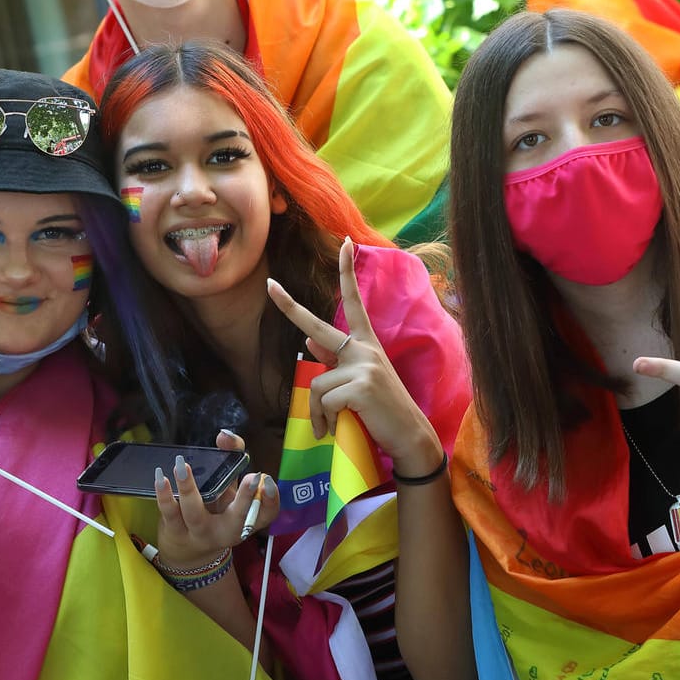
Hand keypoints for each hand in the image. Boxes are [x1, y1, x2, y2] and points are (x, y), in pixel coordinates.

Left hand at [154, 456, 276, 568]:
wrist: (189, 551)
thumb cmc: (215, 512)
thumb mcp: (229, 490)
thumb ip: (232, 459)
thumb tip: (225, 436)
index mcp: (245, 520)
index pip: (266, 513)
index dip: (271, 500)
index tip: (268, 481)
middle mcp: (226, 530)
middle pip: (237, 517)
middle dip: (244, 498)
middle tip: (250, 477)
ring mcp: (200, 533)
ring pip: (195, 514)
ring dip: (189, 488)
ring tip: (182, 465)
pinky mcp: (176, 531)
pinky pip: (170, 514)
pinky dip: (165, 496)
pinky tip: (161, 477)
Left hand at [266, 237, 443, 477]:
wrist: (409, 436)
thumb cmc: (382, 410)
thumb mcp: (359, 381)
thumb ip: (333, 361)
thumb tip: (307, 341)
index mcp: (366, 344)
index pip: (354, 302)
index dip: (348, 272)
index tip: (345, 243)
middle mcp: (365, 348)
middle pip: (317, 327)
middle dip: (289, 306)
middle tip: (269, 285)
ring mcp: (364, 364)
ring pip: (315, 384)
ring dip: (317, 412)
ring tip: (330, 425)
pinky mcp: (361, 385)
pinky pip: (324, 400)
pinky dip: (324, 420)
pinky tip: (335, 429)